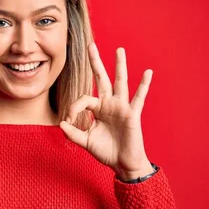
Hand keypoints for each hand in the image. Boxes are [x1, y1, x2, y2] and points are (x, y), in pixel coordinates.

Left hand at [59, 42, 154, 180]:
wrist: (122, 163)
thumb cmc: (105, 151)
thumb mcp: (85, 141)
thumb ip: (72, 133)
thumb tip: (60, 124)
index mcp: (97, 108)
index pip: (83, 98)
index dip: (74, 108)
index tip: (68, 121)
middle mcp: (109, 103)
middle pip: (102, 78)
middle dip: (95, 62)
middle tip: (90, 45)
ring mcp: (122, 107)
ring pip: (120, 82)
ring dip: (119, 66)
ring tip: (119, 50)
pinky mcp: (132, 114)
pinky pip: (139, 98)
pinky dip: (144, 85)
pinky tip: (148, 72)